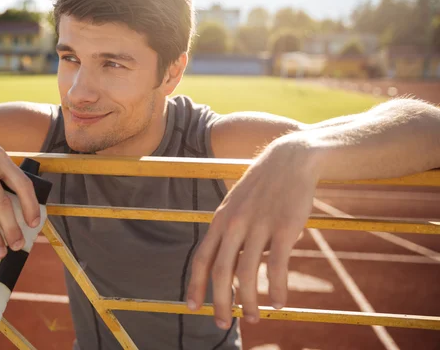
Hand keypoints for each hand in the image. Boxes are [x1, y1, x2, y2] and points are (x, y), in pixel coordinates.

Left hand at [186, 138, 319, 327]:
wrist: (290, 159)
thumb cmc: (262, 186)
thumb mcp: (236, 204)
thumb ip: (229, 232)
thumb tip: (228, 265)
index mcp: (220, 219)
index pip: (201, 258)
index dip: (195, 285)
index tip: (193, 307)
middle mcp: (235, 224)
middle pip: (221, 272)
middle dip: (220, 302)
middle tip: (222, 323)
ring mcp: (259, 226)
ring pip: (248, 274)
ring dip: (249, 302)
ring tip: (254, 318)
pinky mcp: (284, 228)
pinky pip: (277, 267)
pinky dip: (277, 289)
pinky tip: (280, 303)